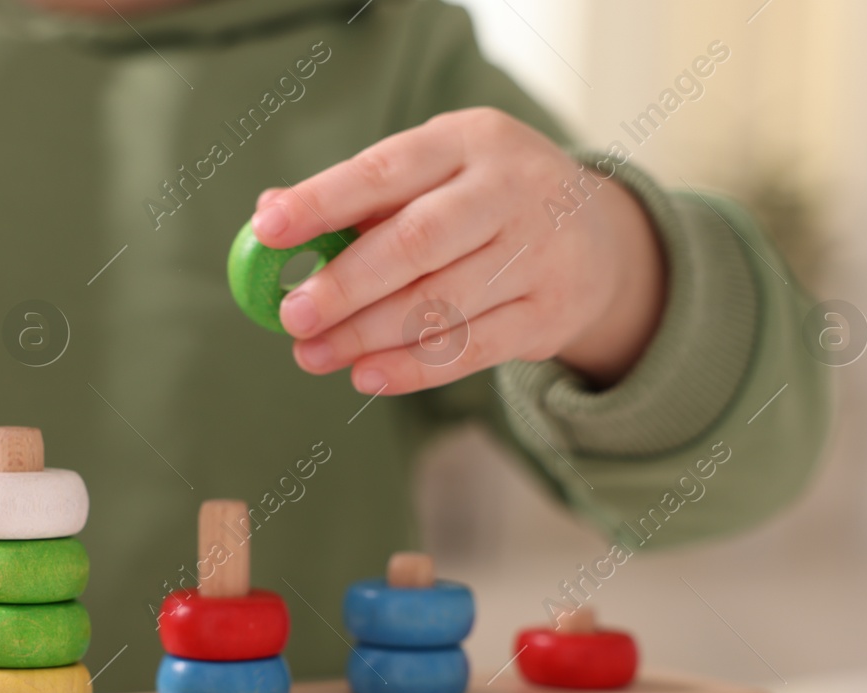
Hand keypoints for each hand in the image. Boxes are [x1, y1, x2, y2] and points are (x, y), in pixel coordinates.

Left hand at [249, 107, 665, 394]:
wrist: (600, 238)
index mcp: (469, 141)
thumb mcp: (431, 176)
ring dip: (369, 335)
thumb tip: (266, 215)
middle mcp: (512, 188)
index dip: (323, 200)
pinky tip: (366, 376)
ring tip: (313, 355)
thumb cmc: (482, 202)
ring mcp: (539, 251)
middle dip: (346, 283)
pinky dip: (413, 367)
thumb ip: (354, 198)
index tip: (268, 229)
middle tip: (292, 315)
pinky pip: (471, 348)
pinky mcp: (549, 312)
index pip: (386, 169)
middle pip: (417, 241)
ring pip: (442, 302)